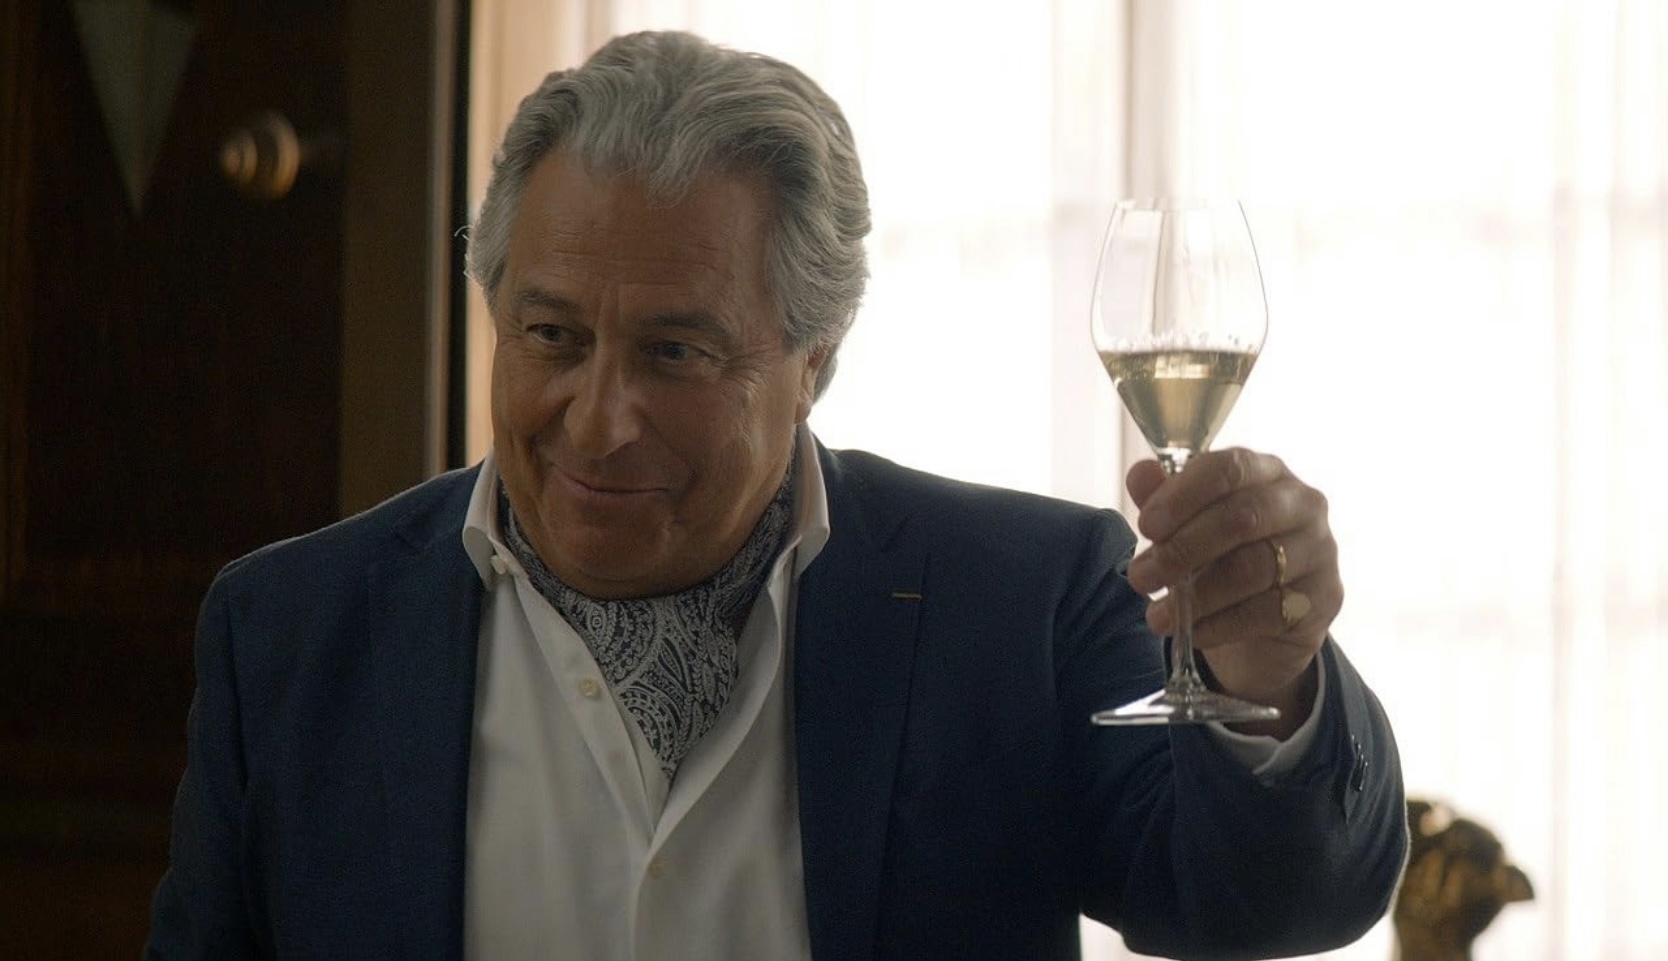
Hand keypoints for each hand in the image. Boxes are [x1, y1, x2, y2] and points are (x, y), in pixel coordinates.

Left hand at [1122, 448, 1339, 736]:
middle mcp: (1302, 503)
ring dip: (1197, 596)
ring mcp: (1320, 549)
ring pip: (1254, 569)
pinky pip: (1268, 612)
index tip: (1146, 526)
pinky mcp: (1324, 597)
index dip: (1183, 496)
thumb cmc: (1221, 554)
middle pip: (1243, 518)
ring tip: (1157, 616)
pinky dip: (1221, 625)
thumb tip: (1140, 475)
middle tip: (1141, 577)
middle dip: (1183, 549)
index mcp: (1265, 471)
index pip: (1229, 468)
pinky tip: (1192, 632)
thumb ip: (1164, 498)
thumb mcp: (1187, 524)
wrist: (1264, 620)